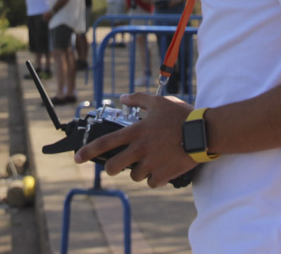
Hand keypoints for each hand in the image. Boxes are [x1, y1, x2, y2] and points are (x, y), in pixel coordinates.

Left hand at [74, 92, 197, 187]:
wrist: (203, 132)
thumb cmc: (181, 115)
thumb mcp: (159, 101)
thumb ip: (138, 99)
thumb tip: (123, 97)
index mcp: (136, 132)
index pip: (105, 143)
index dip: (88, 151)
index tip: (77, 158)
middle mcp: (140, 149)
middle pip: (113, 167)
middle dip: (111, 168)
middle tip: (117, 165)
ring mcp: (151, 163)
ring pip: (133, 176)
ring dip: (138, 171)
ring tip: (148, 162)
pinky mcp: (163, 175)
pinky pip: (151, 183)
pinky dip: (154, 178)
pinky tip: (161, 169)